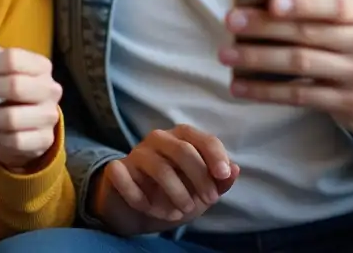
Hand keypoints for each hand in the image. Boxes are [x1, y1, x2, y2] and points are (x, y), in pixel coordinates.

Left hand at [0, 19, 62, 171]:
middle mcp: (52, 89)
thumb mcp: (0, 68)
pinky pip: (14, 141)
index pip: (12, 58)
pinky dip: (2, 138)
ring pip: (12, 117)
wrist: (23, 130)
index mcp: (42, 65)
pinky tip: (4, 133)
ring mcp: (50, 116)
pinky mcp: (45, 141)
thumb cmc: (8, 92)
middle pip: (14, 86)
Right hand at [90, 125, 239, 236]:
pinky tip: (149, 209)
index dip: (215, 155)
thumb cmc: (174, 194)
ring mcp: (136, 153)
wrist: (136, 209)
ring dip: (176, 193)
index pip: (202, 139)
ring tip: (182, 213)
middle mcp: (158, 140)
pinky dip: (140, 198)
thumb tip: (235, 170)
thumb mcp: (201, 191)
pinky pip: (126, 179)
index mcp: (182, 139)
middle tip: (208, 200)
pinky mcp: (116, 169)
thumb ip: (219, 181)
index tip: (224, 175)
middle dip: (200, 178)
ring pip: (159, 167)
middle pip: (182, 150)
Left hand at [220, 0, 352, 160]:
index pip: (335, 4)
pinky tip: (241, 86)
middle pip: (308, 34)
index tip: (270, 0)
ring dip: (257, 58)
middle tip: (231, 21)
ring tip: (226, 53)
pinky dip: (265, 90)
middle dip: (264, 26)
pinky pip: (300, 96)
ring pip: (299, 64)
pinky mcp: (351, 105)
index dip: (303, 2)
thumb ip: (323, 8)